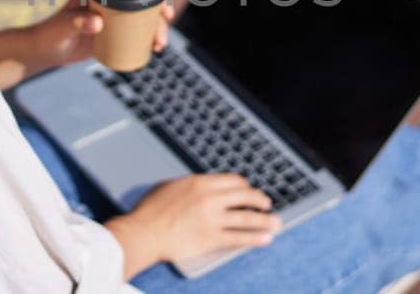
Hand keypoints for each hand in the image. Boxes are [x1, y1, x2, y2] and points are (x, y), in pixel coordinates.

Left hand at [25, 0, 175, 71]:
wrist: (43, 51)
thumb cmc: (50, 34)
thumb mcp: (63, 27)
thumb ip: (76, 23)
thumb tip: (98, 23)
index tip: (163, 8)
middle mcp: (109, 0)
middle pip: (143, 3)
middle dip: (159, 17)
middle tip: (161, 35)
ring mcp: (111, 17)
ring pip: (141, 19)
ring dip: (156, 30)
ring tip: (158, 46)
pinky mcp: (111, 33)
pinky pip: (134, 34)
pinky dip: (146, 39)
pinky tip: (154, 48)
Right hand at [104, 173, 279, 277]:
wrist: (143, 233)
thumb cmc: (149, 211)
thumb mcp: (169, 187)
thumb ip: (188, 186)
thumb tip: (197, 186)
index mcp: (200, 182)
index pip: (233, 180)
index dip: (244, 185)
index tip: (248, 190)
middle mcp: (210, 198)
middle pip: (245, 195)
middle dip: (260, 200)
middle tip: (266, 204)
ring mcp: (213, 219)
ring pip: (247, 217)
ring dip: (265, 220)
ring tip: (276, 222)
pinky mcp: (212, 238)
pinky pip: (239, 237)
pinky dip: (255, 238)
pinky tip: (265, 238)